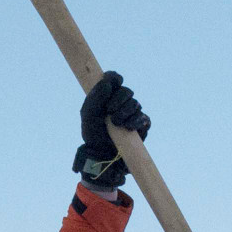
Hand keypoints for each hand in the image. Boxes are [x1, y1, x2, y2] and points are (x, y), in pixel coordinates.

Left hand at [74, 70, 148, 185]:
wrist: (102, 154)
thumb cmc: (93, 133)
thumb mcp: (88, 115)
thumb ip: (95, 97)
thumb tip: (107, 83)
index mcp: (107, 96)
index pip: (113, 78)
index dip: (114, 78)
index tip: (113, 82)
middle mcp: (121, 102)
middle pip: (127, 91)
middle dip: (119, 99)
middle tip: (110, 111)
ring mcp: (132, 113)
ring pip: (135, 104)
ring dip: (125, 112)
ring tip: (116, 123)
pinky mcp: (141, 125)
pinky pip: (143, 118)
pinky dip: (136, 121)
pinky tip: (128, 127)